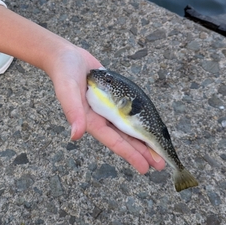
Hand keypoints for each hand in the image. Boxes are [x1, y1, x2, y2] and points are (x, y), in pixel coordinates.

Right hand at [0, 5, 164, 173]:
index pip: (114, 140)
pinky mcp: (114, 98)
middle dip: (142, 152)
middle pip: (125, 138)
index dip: (130, 154)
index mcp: (91, 121)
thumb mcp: (67, 91)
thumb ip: (72, 112)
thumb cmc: (64, 73)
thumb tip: (75, 136)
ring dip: (143, 139)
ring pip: (129, 127)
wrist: (65, 56)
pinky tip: (150, 127)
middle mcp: (102, 118)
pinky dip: (139, 121)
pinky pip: (129, 112)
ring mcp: (109, 109)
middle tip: (160, 165)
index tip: (145, 168)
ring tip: (159, 152)